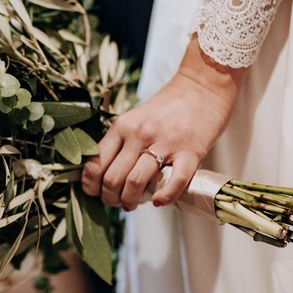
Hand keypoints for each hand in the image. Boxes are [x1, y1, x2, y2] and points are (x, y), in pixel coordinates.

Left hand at [81, 40, 245, 209]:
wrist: (202, 87)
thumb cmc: (167, 108)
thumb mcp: (135, 119)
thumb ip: (121, 142)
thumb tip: (104, 174)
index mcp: (122, 126)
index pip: (96, 162)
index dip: (91, 184)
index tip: (94, 193)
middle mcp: (139, 134)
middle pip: (113, 177)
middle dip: (110, 198)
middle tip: (115, 203)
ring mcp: (165, 143)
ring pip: (135, 182)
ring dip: (129, 201)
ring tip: (131, 205)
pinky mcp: (190, 152)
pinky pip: (175, 181)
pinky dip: (164, 197)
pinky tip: (158, 202)